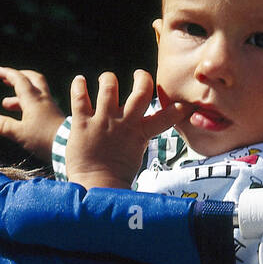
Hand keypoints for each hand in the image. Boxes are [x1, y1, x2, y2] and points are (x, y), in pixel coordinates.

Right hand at [0, 67, 66, 161]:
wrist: (68, 147)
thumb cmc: (44, 139)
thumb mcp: (20, 134)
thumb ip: (5, 126)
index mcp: (33, 100)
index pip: (20, 80)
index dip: (8, 74)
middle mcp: (43, 100)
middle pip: (33, 79)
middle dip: (19, 77)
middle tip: (8, 79)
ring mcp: (50, 108)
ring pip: (35, 93)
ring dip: (20, 95)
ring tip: (7, 104)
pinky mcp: (54, 117)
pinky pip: (39, 105)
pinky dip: (28, 106)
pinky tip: (23, 116)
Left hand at [65, 71, 187, 188]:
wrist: (96, 188)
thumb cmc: (116, 175)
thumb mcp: (135, 154)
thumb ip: (139, 135)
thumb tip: (144, 125)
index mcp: (140, 133)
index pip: (167, 116)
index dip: (179, 107)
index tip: (184, 101)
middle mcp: (124, 123)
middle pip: (141, 90)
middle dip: (142, 77)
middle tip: (138, 74)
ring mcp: (102, 122)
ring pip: (109, 87)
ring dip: (108, 79)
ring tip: (107, 80)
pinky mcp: (82, 124)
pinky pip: (80, 98)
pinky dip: (78, 85)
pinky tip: (79, 81)